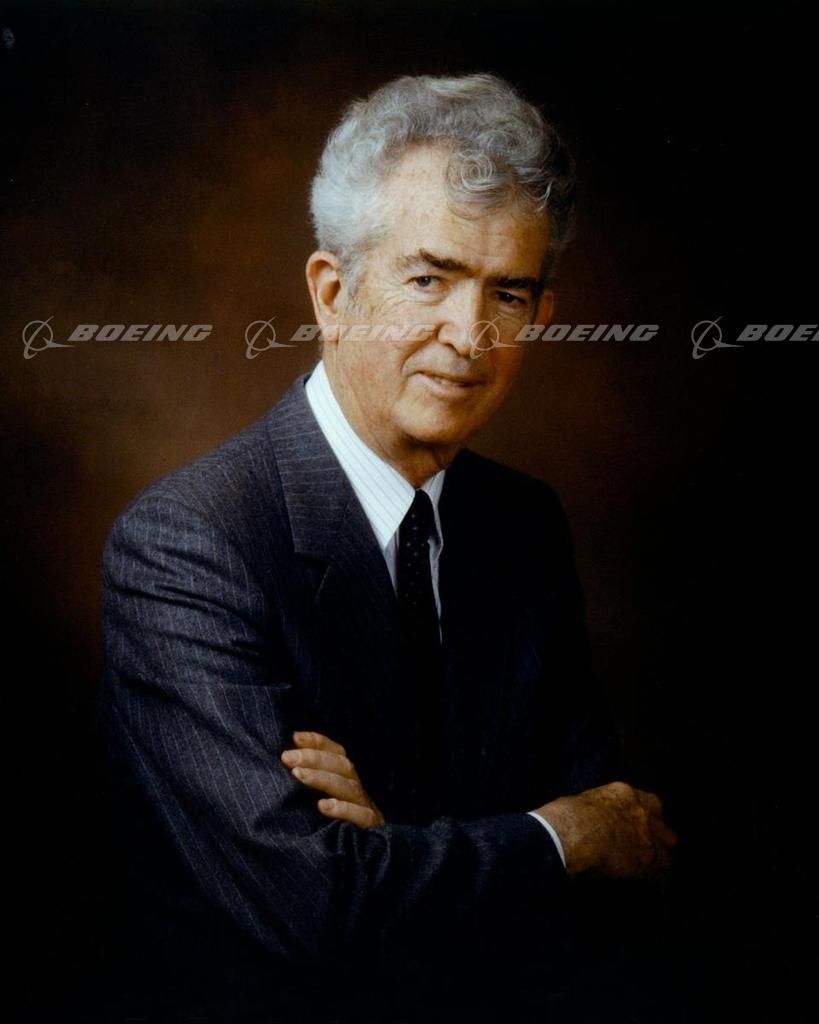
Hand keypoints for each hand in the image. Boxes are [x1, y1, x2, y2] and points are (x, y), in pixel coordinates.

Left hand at [281, 731, 384, 828]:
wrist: (362, 869)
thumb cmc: (330, 831)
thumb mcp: (319, 804)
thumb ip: (306, 785)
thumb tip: (280, 764)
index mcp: (347, 780)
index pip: (336, 753)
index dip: (318, 742)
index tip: (294, 738)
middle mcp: (358, 790)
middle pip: (342, 765)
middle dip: (314, 758)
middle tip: (287, 758)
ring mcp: (367, 808)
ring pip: (348, 786)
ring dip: (322, 778)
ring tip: (298, 775)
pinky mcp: (371, 830)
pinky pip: (361, 816)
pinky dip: (343, 809)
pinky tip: (323, 807)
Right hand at [534, 781, 677, 879]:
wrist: (574, 834)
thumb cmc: (568, 816)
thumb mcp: (585, 802)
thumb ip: (599, 810)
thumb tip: (594, 820)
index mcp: (625, 794)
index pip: (651, 804)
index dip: (647, 818)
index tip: (640, 827)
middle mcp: (643, 812)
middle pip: (665, 829)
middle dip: (658, 840)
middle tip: (646, 850)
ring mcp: (649, 837)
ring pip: (667, 853)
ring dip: (659, 861)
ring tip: (649, 871)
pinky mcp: (648, 861)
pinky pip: (660, 874)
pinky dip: (655, 880)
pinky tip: (648, 885)